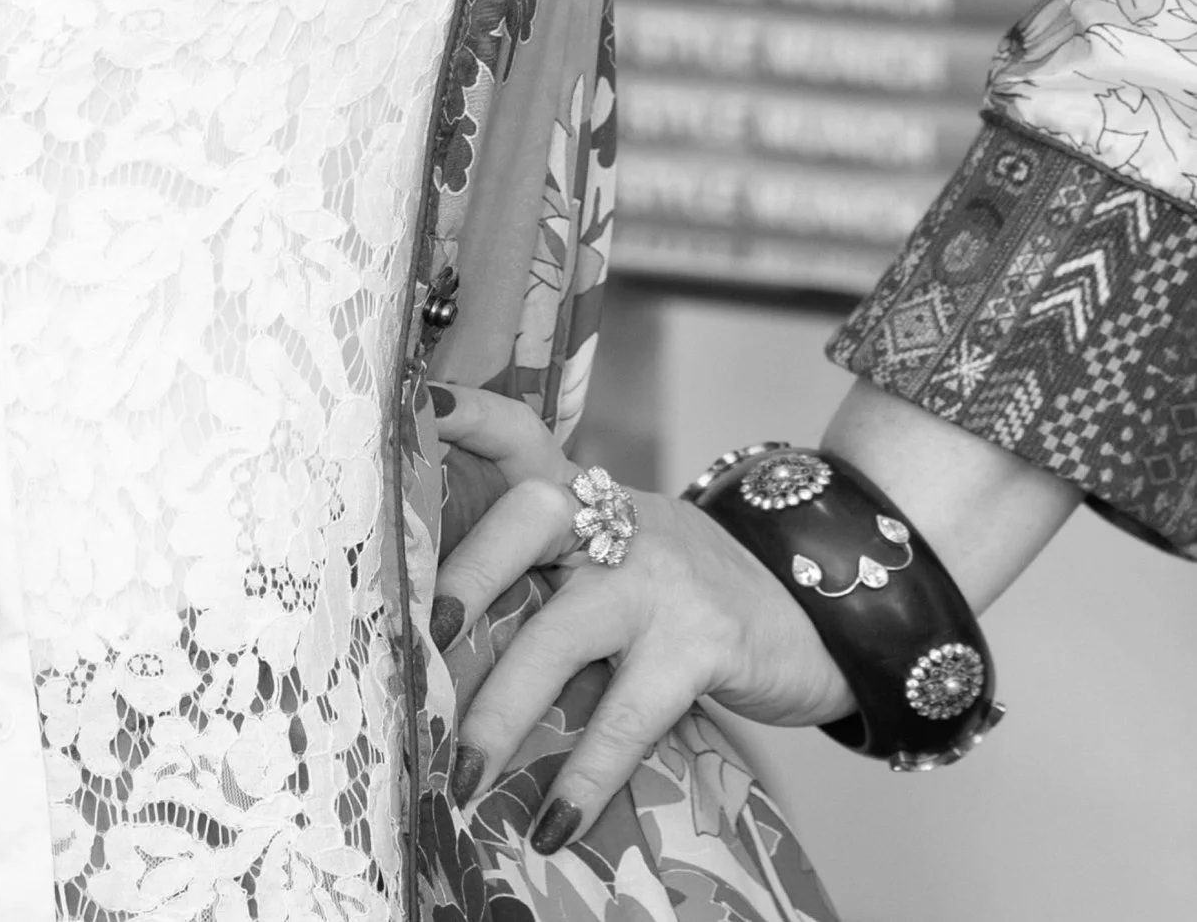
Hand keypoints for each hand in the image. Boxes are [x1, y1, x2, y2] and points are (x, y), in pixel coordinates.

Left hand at [431, 385, 852, 852]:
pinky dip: (586, 776)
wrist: (815, 613)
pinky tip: (554, 825)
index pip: (523, 433)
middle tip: (419, 638)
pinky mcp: (701, 644)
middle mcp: (617, 524)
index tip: (422, 409)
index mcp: (589, 497)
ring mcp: (659, 580)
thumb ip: (553, 568)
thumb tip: (444, 634)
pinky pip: (628, 715)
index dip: (472, 418)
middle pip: (527, 517)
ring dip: (502, 710)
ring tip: (461, 772)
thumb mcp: (623, 553)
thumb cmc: (687, 592)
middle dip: (464, 574)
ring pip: (560, 634)